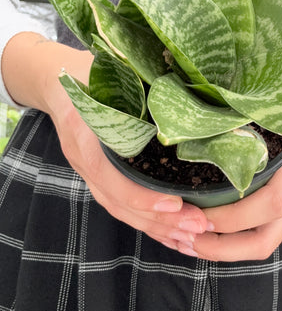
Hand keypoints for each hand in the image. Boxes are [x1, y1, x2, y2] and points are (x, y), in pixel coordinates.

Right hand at [2, 33, 209, 246]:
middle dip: (160, 221)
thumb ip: (134, 83)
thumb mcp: (106, 71)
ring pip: (121, 211)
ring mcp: (89, 173)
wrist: (54, 80)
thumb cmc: (86, 72)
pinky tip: (172, 234)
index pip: (109, 178)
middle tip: (199, 227)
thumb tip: (183, 90)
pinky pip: (122, 207)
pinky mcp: (100, 177)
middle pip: (119, 203)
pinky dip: (147, 224)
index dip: (141, 196)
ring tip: (192, 239)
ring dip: (157, 229)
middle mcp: (84, 161)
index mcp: (83, 135)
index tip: (176, 203)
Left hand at [173, 96, 281, 260]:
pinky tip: (208, 234)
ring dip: (223, 251)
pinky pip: (264, 235)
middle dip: (220, 248)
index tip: (192, 210)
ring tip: (186, 242)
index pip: (268, 204)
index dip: (230, 215)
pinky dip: (234, 242)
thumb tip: (208, 123)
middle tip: (182, 238)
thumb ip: (254, 119)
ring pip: (263, 245)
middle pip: (263, 242)